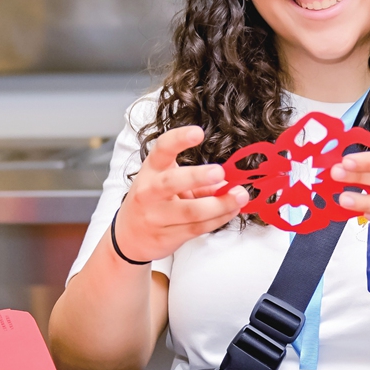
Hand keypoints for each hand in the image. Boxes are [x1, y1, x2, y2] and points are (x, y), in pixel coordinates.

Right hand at [112, 126, 248, 261]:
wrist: (130, 236)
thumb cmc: (153, 201)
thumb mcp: (168, 183)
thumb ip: (197, 181)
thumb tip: (227, 183)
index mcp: (151, 170)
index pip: (161, 149)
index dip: (178, 139)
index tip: (198, 133)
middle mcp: (149, 192)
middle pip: (172, 183)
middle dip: (197, 177)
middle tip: (220, 172)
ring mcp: (156, 216)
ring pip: (191, 212)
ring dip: (220, 204)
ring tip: (240, 196)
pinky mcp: (167, 236)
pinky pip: (198, 228)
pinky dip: (219, 218)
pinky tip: (231, 210)